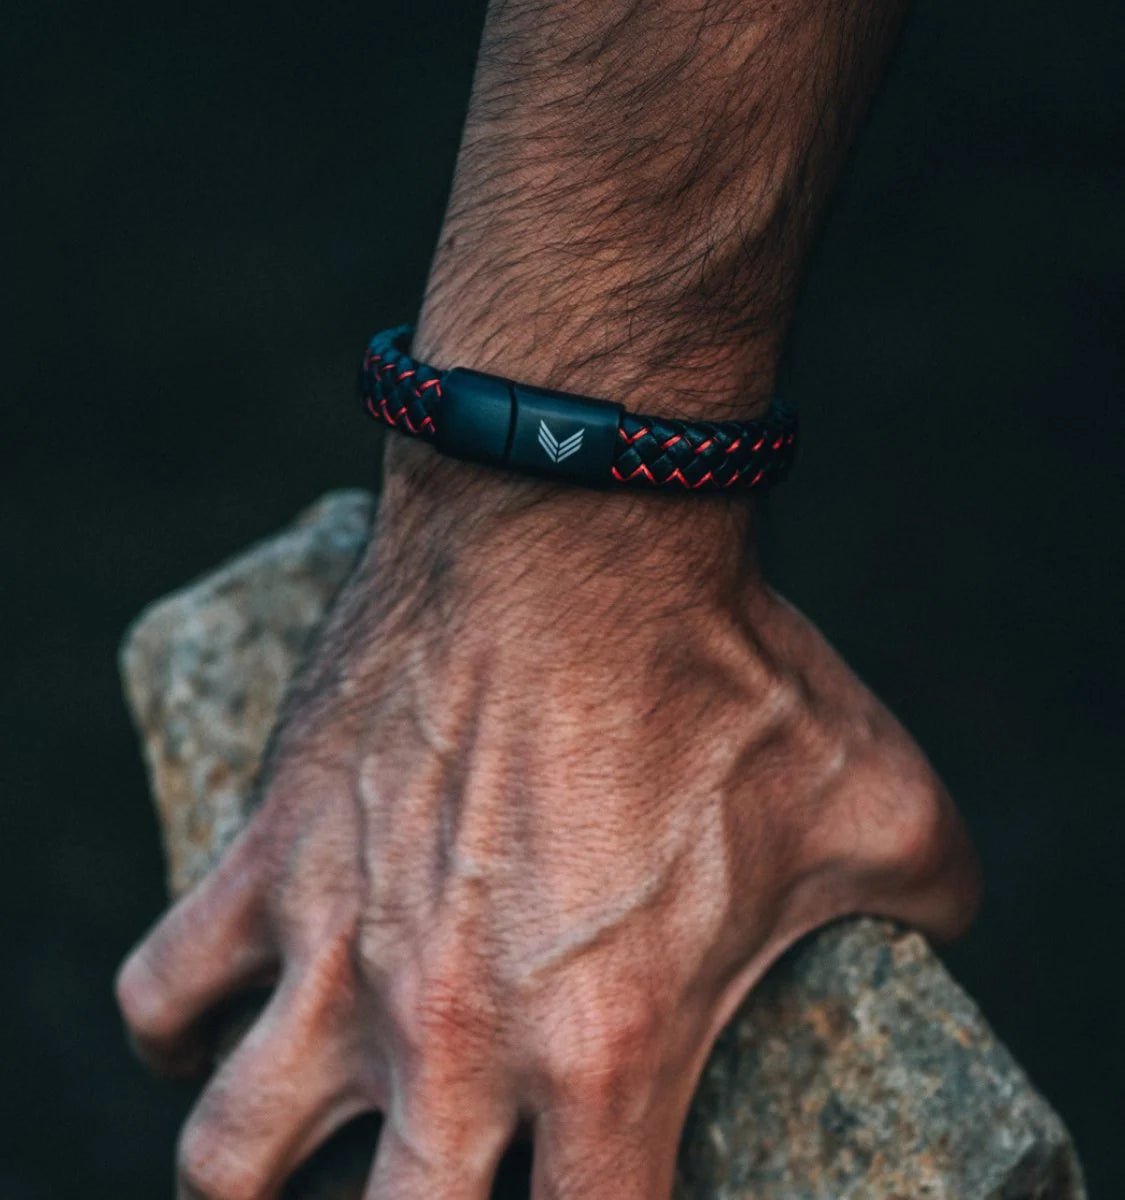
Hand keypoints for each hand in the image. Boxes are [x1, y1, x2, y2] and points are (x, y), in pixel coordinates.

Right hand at [116, 445, 978, 1199]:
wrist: (573, 532)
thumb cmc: (721, 664)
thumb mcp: (872, 798)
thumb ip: (927, 897)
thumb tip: (950, 925)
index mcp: (609, 1055)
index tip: (601, 1199)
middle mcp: (456, 1037)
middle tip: (452, 1180)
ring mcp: (340, 950)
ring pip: (224, 1158)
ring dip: (253, 1179)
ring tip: (297, 1153)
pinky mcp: (268, 854)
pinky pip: (164, 986)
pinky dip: (177, 1022)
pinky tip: (218, 1012)